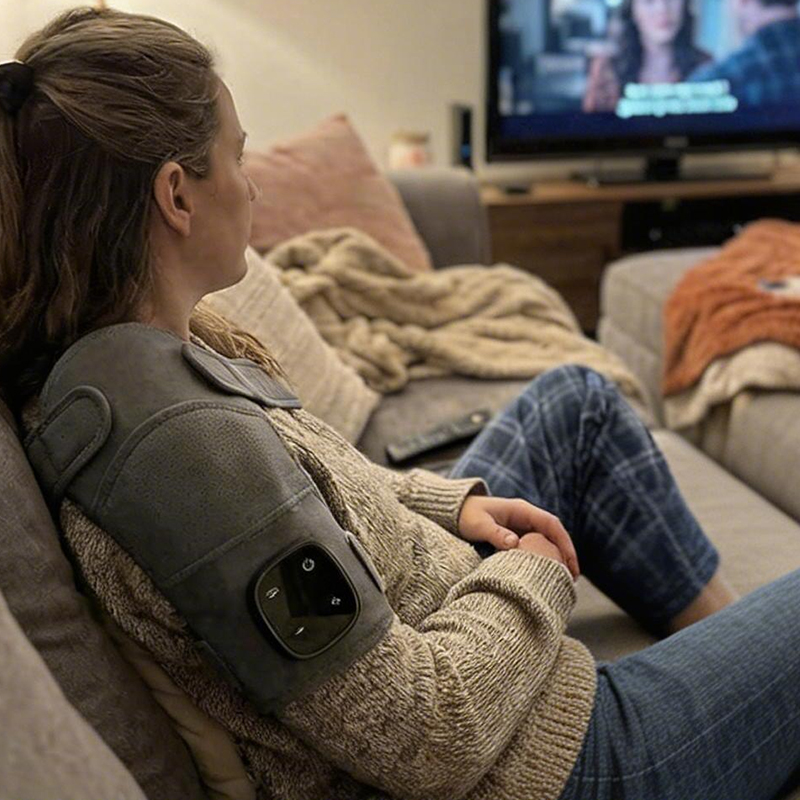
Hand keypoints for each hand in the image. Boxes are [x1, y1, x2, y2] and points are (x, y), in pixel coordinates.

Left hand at [458, 495, 578, 578]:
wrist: (455, 512)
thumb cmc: (466, 515)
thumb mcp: (479, 524)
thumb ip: (495, 533)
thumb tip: (514, 544)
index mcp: (521, 510)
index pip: (551, 524)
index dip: (564, 542)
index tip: (570, 562)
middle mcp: (526, 517)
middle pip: (554, 534)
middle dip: (566, 554)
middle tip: (572, 577)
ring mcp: (522, 527)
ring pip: (547, 542)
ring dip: (557, 558)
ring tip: (564, 580)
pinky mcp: (517, 536)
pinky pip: (536, 547)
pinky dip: (544, 559)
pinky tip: (547, 575)